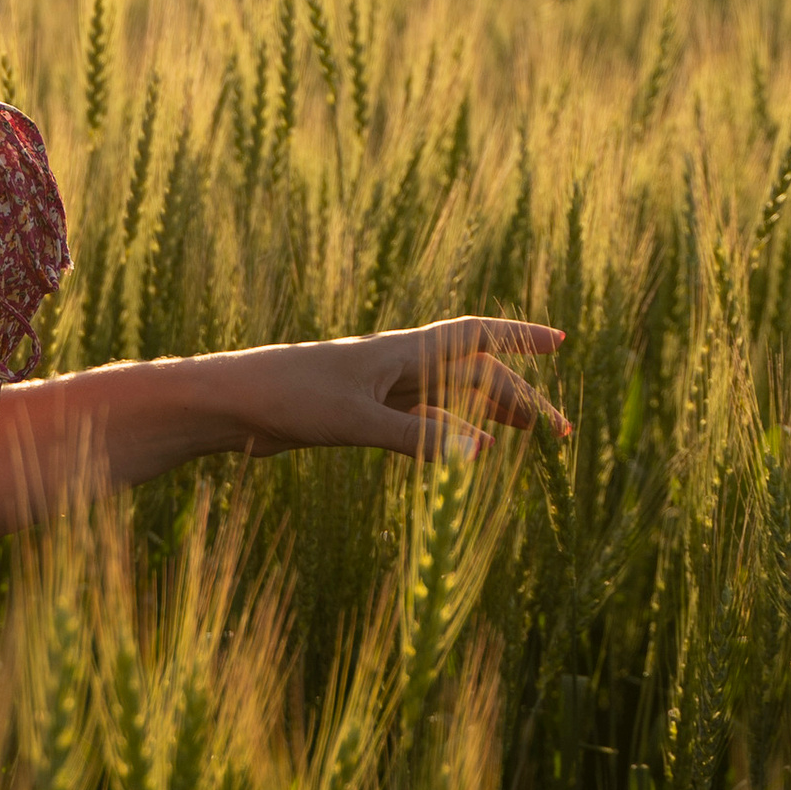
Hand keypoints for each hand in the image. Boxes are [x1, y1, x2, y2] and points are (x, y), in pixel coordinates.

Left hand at [234, 318, 568, 463]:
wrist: (229, 404)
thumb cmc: (287, 399)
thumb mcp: (355, 421)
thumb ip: (418, 438)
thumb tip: (484, 452)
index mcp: (400, 353)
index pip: (474, 337)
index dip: (518, 338)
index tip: (561, 343)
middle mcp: (395, 366)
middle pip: (472, 374)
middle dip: (519, 397)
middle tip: (561, 433)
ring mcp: (378, 390)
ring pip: (450, 398)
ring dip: (491, 414)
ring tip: (530, 436)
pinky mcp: (358, 415)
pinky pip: (421, 421)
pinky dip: (452, 432)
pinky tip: (472, 449)